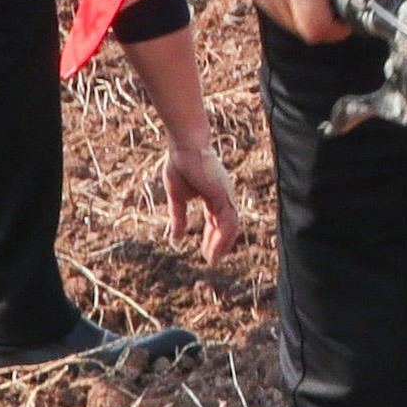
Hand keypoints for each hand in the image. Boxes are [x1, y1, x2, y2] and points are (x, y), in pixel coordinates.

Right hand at [158, 130, 241, 259]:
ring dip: (221, 245)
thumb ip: (179, 216)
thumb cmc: (181, 163)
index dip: (212, 237)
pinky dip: (223, 237)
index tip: (206, 253)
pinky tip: (214, 249)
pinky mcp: (223, 195)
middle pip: (226, 226)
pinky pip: (227, 221)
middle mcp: (223, 197)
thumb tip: (176, 237)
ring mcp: (225, 196)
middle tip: (212, 261)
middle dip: (219, 244)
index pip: (216, 221)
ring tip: (213, 259)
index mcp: (213, 195)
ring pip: (230, 226)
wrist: (184, 145)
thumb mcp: (177, 196)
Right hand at [242, 0, 380, 44]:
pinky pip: (278, 9)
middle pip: (303, 29)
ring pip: (289, 21)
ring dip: (308, 12)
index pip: (316, 29)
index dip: (337, 29)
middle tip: (337, 0)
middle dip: (324, 21)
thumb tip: (388, 1)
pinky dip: (293, 3)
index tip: (348, 17)